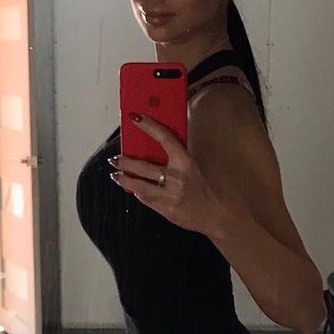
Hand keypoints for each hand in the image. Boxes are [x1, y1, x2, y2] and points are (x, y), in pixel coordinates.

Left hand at [107, 114, 224, 235]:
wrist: (218, 215)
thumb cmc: (208, 189)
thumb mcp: (194, 168)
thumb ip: (177, 159)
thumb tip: (155, 151)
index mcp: (186, 162)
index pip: (164, 138)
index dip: (148, 126)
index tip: (135, 119)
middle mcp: (176, 178)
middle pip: (143, 166)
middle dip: (126, 162)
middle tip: (115, 159)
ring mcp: (170, 196)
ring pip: (139, 186)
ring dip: (125, 180)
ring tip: (116, 176)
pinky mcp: (166, 210)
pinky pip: (147, 200)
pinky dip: (139, 193)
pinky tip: (134, 190)